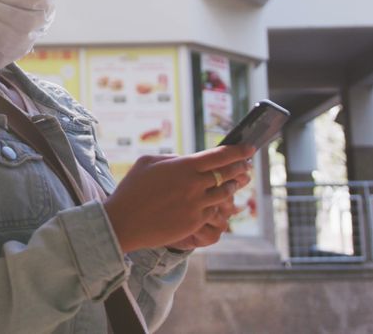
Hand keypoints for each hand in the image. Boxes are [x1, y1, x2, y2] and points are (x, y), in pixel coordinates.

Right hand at [102, 145, 253, 252]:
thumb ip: (173, 159)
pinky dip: (219, 205)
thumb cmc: (131, 189)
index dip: (239, 151)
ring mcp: (197, 206)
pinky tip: (221, 202)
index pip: (221, 155)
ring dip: (233, 186)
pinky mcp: (195, 223)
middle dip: (240, 168)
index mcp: (184, 166)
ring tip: (237, 182)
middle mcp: (195, 185)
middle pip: (228, 174)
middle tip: (246, 165)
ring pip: (225, 194)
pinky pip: (214, 211)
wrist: (124, 222)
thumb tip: (188, 161)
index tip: (249, 148)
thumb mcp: (148, 162)